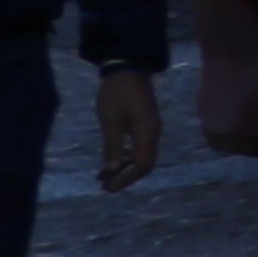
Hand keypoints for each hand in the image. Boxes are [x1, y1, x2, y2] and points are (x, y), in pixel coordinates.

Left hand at [94, 66, 158, 194]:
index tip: (108, 188)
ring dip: (124, 168)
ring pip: (142, 156)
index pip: (142, 164)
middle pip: (145, 163)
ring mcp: (151, 129)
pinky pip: (139, 147)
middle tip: (105, 187)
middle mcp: (153, 133)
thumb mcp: (110, 120)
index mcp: (147, 133)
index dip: (126, 179)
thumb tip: (111, 170)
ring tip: (104, 177)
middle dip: (125, 177)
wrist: (127, 68)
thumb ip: (112, 146)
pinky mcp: (145, 124)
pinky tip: (112, 161)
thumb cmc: (116, 94)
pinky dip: (126, 157)